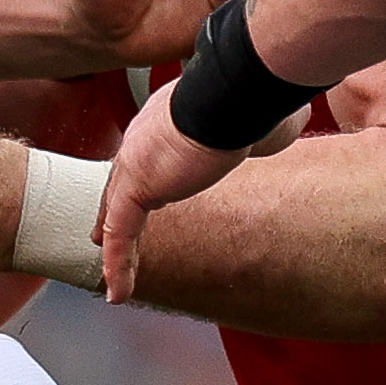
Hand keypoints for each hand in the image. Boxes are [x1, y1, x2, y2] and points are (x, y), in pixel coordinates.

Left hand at [93, 88, 255, 303]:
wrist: (236, 91)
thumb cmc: (255, 97)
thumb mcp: (262, 117)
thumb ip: (261, 129)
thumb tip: (281, 126)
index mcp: (171, 119)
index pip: (152, 156)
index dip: (145, 180)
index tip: (147, 196)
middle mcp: (146, 137)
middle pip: (123, 181)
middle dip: (114, 208)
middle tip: (104, 232)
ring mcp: (136, 161)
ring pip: (118, 212)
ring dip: (115, 243)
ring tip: (112, 274)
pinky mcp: (136, 186)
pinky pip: (120, 234)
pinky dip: (117, 263)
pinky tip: (117, 292)